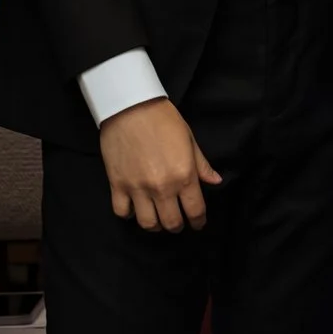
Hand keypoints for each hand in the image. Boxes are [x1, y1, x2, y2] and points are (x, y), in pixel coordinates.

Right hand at [100, 99, 220, 231]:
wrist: (131, 107)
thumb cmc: (164, 119)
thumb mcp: (190, 139)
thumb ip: (202, 165)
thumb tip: (215, 181)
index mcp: (184, 175)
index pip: (195, 210)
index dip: (198, 221)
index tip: (198, 224)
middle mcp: (162, 187)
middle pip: (171, 222)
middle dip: (178, 226)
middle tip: (178, 222)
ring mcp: (138, 188)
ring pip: (147, 223)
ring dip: (155, 225)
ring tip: (158, 218)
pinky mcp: (117, 185)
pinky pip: (122, 212)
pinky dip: (129, 214)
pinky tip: (135, 207)